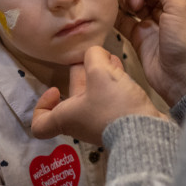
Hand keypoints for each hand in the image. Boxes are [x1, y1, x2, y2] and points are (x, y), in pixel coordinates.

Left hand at [32, 46, 166, 145]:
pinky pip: (109, 98)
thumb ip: (93, 56)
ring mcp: (99, 122)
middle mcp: (80, 122)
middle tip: (89, 57)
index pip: (39, 124)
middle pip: (72, 99)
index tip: (55, 89)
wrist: (145, 132)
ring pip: (93, 95)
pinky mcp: (117, 119)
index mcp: (66, 118)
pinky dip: (112, 82)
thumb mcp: (100, 72)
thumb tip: (95, 54)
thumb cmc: (113, 105)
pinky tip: (120, 66)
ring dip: (98, 74)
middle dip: (80, 75)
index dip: (41, 105)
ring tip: (109, 57)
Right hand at [116, 0, 185, 105]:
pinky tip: (113, 12)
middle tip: (137, 1)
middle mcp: (170, 8)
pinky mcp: (140, 36)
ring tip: (131, 8)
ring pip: (136, 2)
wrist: (182, 77)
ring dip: (129, 1)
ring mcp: (154, 22)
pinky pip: (125, 20)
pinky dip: (118, 15)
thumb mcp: (181, 7)